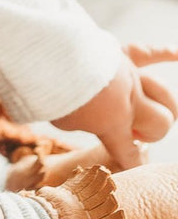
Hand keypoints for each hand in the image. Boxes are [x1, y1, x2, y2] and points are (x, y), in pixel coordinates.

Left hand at [53, 45, 177, 168]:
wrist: (54, 56)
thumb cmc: (54, 92)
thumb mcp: (63, 120)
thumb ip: (80, 122)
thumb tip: (88, 118)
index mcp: (115, 124)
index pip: (129, 152)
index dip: (131, 161)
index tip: (134, 165)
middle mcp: (130, 101)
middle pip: (161, 123)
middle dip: (152, 131)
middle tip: (133, 131)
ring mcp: (130, 76)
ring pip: (164, 94)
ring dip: (162, 104)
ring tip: (150, 109)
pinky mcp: (122, 54)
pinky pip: (149, 53)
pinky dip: (164, 53)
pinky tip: (177, 54)